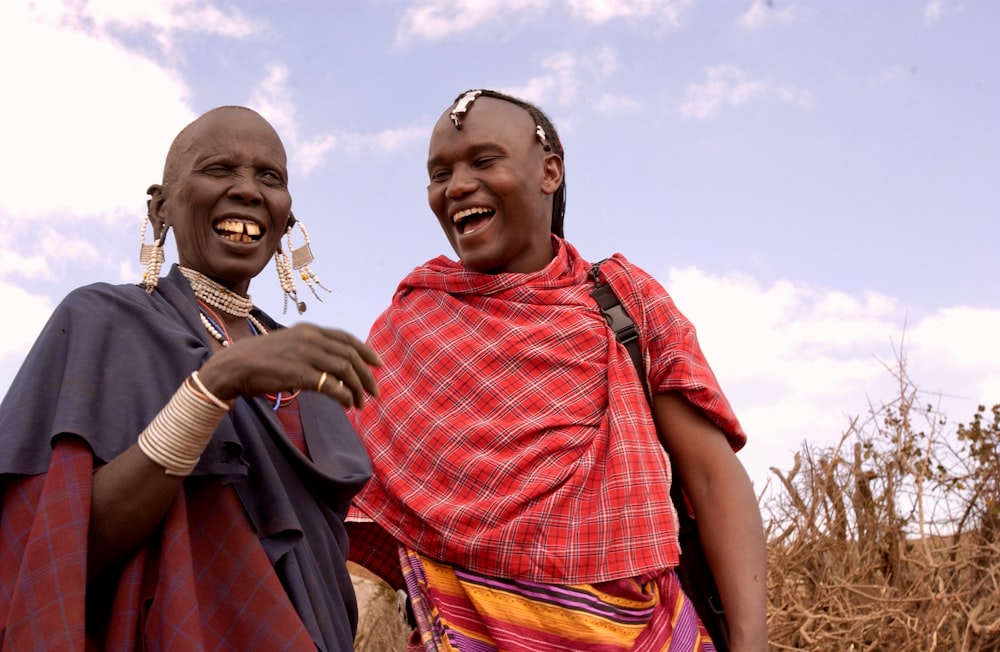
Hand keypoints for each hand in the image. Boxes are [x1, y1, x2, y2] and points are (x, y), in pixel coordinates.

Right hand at [195, 323, 381, 407]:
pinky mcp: (299, 373)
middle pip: (350, 355)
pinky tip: (347, 404)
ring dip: (357, 388)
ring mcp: (305, 355)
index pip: (346, 338)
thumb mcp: (291, 344)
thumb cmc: (262, 359)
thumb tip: (336, 364)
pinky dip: (343, 395)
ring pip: (344, 370)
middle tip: (374, 391)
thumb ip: (313, 349)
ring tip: (361, 403)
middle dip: (366, 375)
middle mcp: (310, 338)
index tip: (378, 364)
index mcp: (310, 330)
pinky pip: (331, 385)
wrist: (235, 365)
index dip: (366, 351)